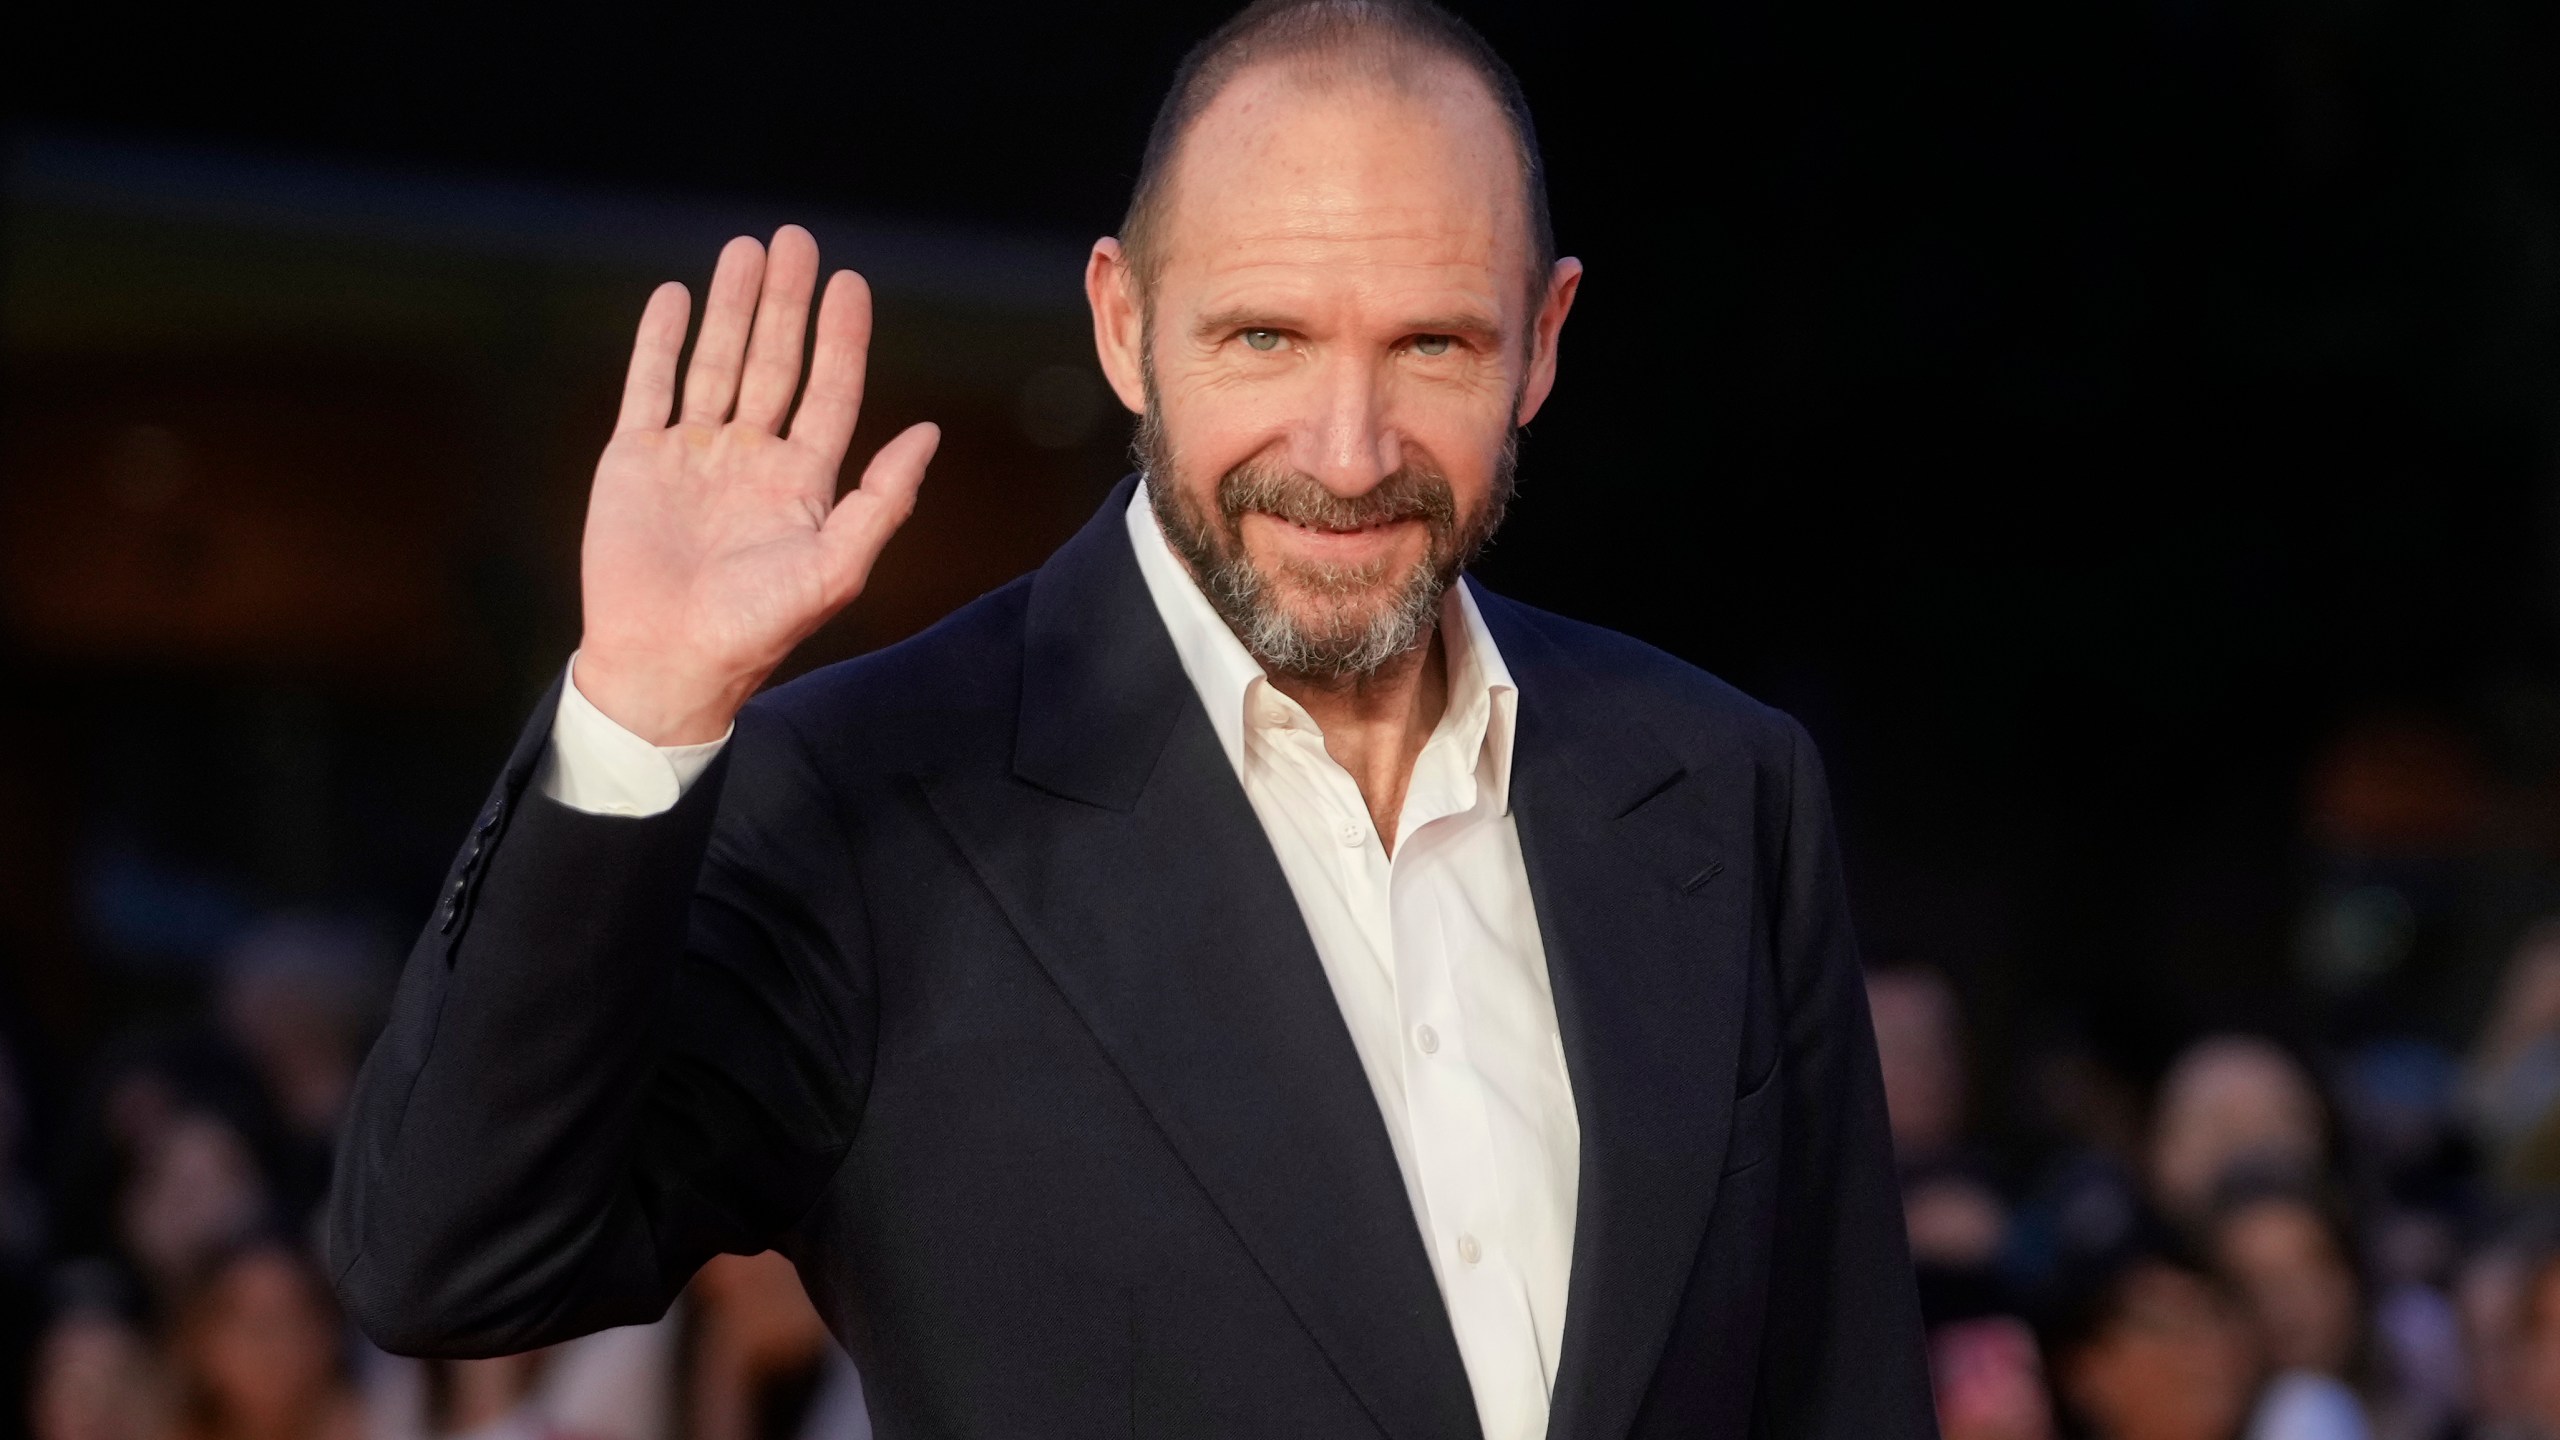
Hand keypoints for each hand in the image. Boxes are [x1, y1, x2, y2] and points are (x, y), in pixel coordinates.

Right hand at [574, 225, 937, 743]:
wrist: (667, 661)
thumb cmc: (756, 627)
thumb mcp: (837, 565)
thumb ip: (885, 499)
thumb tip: (931, 432)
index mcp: (802, 481)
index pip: (830, 391)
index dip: (841, 337)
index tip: (849, 282)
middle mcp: (751, 459)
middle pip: (774, 362)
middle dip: (785, 303)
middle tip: (795, 239)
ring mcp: (693, 455)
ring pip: (716, 362)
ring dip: (730, 307)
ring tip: (745, 249)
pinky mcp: (636, 459)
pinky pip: (651, 386)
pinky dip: (661, 341)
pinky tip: (677, 296)